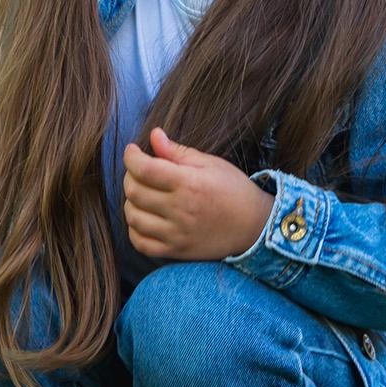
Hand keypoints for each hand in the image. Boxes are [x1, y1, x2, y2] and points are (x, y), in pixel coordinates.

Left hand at [120, 126, 276, 262]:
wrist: (255, 226)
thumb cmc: (233, 190)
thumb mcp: (210, 163)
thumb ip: (177, 151)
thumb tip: (153, 135)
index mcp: (189, 183)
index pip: (144, 169)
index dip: (131, 157)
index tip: (132, 151)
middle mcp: (180, 210)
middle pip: (135, 192)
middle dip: (130, 176)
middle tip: (138, 171)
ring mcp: (177, 234)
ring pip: (133, 218)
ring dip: (131, 202)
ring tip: (142, 194)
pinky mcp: (176, 251)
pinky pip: (141, 243)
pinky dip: (134, 230)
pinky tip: (144, 217)